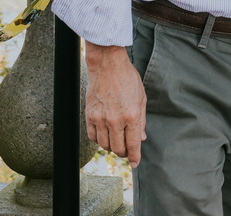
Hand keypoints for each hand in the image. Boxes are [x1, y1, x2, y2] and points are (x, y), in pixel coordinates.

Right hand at [85, 43, 146, 167]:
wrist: (108, 66)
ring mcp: (100, 118)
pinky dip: (99, 139)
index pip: (132, 144)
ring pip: (104, 145)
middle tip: (127, 150)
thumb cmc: (128, 79)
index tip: (135, 163)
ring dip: (112, 147)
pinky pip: (93, 137)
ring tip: (117, 141)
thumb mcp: (141, 99)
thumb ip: (141, 121)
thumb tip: (141, 138)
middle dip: (124, 153)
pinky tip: (105, 134)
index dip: (134, 157)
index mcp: (131, 116)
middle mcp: (115, 120)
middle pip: (118, 148)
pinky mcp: (89, 115)